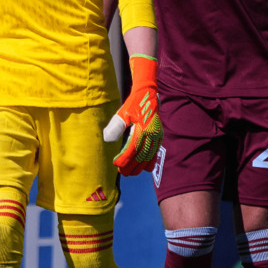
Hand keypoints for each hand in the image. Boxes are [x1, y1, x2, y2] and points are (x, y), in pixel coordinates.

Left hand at [102, 54, 162, 175]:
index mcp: (143, 128)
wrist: (148, 94)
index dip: (125, 159)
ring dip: (139, 167)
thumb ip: (115, 126)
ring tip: (130, 173)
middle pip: (142, 156)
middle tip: (122, 172)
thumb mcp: (122, 113)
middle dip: (131, 166)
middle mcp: (152, 134)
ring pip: (149, 157)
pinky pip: (155, 153)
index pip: (133, 148)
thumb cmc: (133, 104)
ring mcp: (157, 136)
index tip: (116, 164)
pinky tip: (143, 168)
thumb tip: (107, 139)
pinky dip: (150, 162)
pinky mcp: (159, 137)